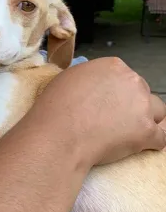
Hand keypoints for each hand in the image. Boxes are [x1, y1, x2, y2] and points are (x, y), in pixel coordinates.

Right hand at [31, 57, 165, 166]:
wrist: (60, 134)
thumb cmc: (56, 106)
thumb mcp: (69, 78)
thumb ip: (90, 79)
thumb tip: (95, 88)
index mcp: (114, 66)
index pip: (125, 77)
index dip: (117, 91)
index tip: (107, 103)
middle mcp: (133, 82)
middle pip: (142, 92)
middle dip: (131, 104)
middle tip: (113, 119)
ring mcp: (142, 107)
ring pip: (157, 112)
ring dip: (145, 120)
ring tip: (127, 132)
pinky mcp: (147, 132)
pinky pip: (161, 138)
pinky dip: (150, 143)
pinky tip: (138, 145)